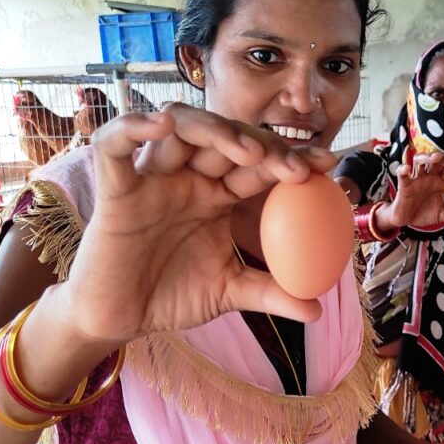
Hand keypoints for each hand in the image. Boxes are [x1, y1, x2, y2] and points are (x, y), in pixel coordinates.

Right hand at [56, 104, 337, 345]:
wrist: (120, 319)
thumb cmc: (171, 296)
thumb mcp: (228, 292)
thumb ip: (271, 294)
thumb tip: (317, 309)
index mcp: (219, 195)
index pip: (260, 165)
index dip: (293, 158)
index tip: (328, 164)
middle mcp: (189, 178)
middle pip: (227, 139)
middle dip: (265, 145)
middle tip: (296, 167)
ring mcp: (153, 179)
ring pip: (180, 129)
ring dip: (215, 129)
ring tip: (248, 150)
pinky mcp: (115, 188)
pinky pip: (115, 146)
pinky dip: (133, 127)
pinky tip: (160, 124)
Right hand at [381, 152, 443, 229]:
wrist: (407, 220)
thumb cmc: (423, 213)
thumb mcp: (440, 215)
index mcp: (439, 181)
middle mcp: (428, 176)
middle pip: (435, 161)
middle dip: (443, 159)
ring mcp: (415, 178)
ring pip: (419, 160)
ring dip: (427, 157)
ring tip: (434, 158)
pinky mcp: (404, 184)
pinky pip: (401, 174)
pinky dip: (402, 169)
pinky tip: (406, 168)